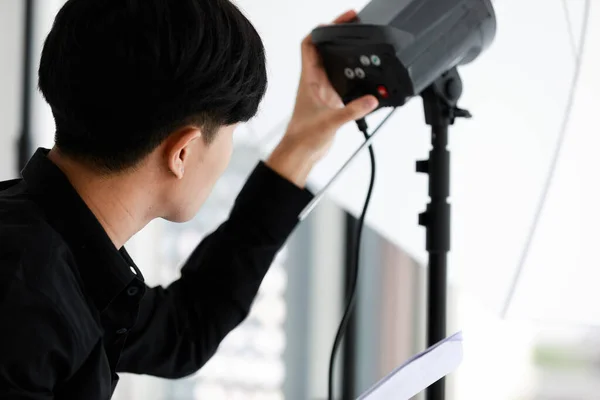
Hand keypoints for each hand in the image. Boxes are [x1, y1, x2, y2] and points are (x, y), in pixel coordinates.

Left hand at [266, 10, 378, 187]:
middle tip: (356, 26)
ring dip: (346, 54)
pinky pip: (344, 82)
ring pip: (335, 64)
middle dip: (339, 36)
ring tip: (362, 46)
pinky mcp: (332, 102)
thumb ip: (351, 111)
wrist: (301, 153)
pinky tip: (365, 77)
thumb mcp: (330, 122)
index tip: (339, 22)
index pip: (310, 44)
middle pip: (325, 49)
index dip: (322, 29)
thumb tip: (371, 100)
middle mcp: (316, 82)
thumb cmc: (303, 136)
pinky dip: (354, 76)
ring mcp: (324, 91)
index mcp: (309, 79)